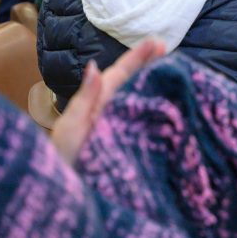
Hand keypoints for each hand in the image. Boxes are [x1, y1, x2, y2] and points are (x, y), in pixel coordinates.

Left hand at [50, 39, 165, 164]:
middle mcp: (111, 113)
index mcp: (97, 105)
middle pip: (133, 83)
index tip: (156, 41)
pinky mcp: (132, 148)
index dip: (137, 57)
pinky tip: (174, 107)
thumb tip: (95, 66)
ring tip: (174, 69)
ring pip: (141, 100)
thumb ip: (85, 99)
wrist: (63, 196)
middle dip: (149, 64)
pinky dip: (161, 113)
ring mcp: (122, 129)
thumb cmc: (62, 160)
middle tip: (167, 46)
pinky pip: (149, 125)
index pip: (119, 75)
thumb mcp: (72, 128)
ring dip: (156, 83)